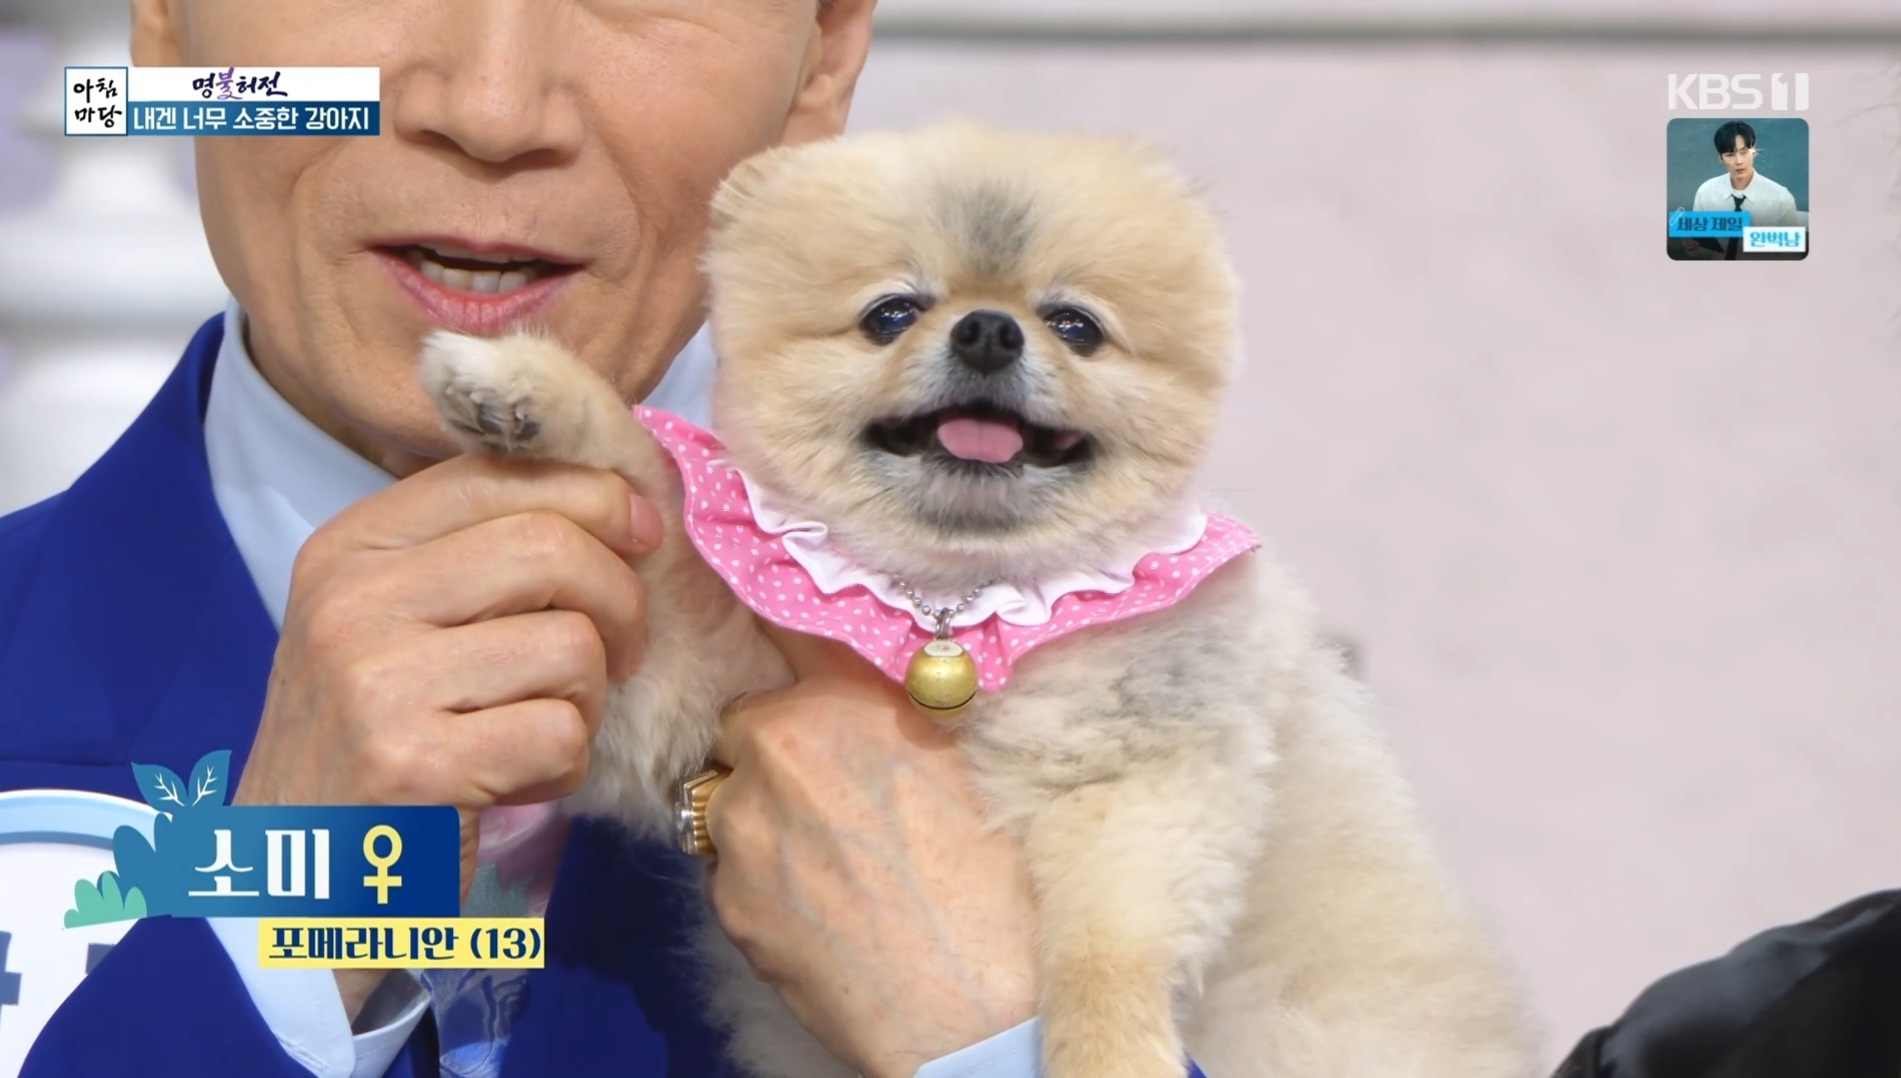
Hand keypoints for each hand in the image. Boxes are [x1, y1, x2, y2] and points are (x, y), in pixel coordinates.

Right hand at [233, 453, 663, 1017]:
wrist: (293, 878)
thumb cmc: (375, 739)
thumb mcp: (399, 621)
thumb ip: (484, 553)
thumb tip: (627, 501)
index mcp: (352, 546)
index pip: (501, 472)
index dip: (595, 494)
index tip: (639, 535)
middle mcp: (352, 601)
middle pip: (553, 547)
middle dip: (620, 600)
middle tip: (623, 651)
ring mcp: (377, 681)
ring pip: (571, 644)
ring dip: (588, 698)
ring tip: (543, 727)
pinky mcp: (414, 764)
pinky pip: (560, 732)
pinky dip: (564, 765)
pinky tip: (517, 781)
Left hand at [705, 626, 1039, 1077]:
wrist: (977, 1014)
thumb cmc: (999, 889)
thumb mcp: (972, 761)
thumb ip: (908, 706)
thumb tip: (892, 673)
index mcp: (842, 701)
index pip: (787, 627)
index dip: (792, 637)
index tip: (790, 641)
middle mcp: (775, 750)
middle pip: (748, 724)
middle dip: (781, 748)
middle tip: (840, 793)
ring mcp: (740, 831)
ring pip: (729, 799)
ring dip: (765, 816)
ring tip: (836, 863)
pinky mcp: (727, 904)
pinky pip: (729, 870)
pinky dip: (762, 880)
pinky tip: (823, 910)